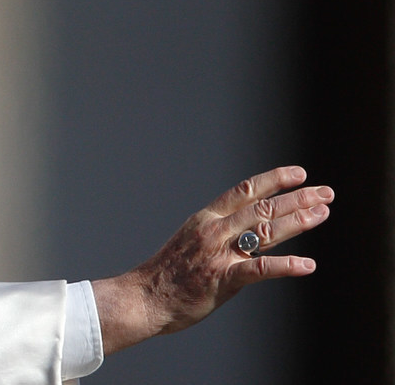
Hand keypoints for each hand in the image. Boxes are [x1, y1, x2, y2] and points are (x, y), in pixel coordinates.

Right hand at [91, 166, 332, 354]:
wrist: (144, 296)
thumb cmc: (167, 273)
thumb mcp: (191, 241)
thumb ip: (220, 234)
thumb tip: (250, 230)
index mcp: (206, 219)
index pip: (245, 190)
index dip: (274, 180)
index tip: (299, 173)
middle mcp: (214, 230)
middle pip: (262, 208)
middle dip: (297, 198)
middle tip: (325, 193)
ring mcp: (218, 254)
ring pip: (265, 232)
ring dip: (298, 221)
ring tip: (322, 214)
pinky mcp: (222, 279)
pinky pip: (259, 269)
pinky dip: (286, 266)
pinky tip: (307, 264)